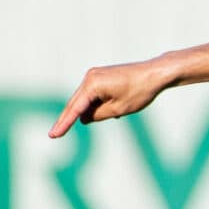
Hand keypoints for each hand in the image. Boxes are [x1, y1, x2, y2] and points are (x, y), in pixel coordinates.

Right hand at [50, 60, 170, 136]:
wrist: (155, 73)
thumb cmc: (139, 91)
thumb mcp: (118, 110)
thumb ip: (97, 116)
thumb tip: (83, 118)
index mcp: (92, 84)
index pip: (75, 109)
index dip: (64, 124)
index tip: (52, 135)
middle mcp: (90, 77)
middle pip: (76, 103)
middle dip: (70, 119)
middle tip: (55, 135)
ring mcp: (95, 75)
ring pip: (86, 100)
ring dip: (94, 111)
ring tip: (120, 111)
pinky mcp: (101, 76)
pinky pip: (95, 95)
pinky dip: (100, 105)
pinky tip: (119, 108)